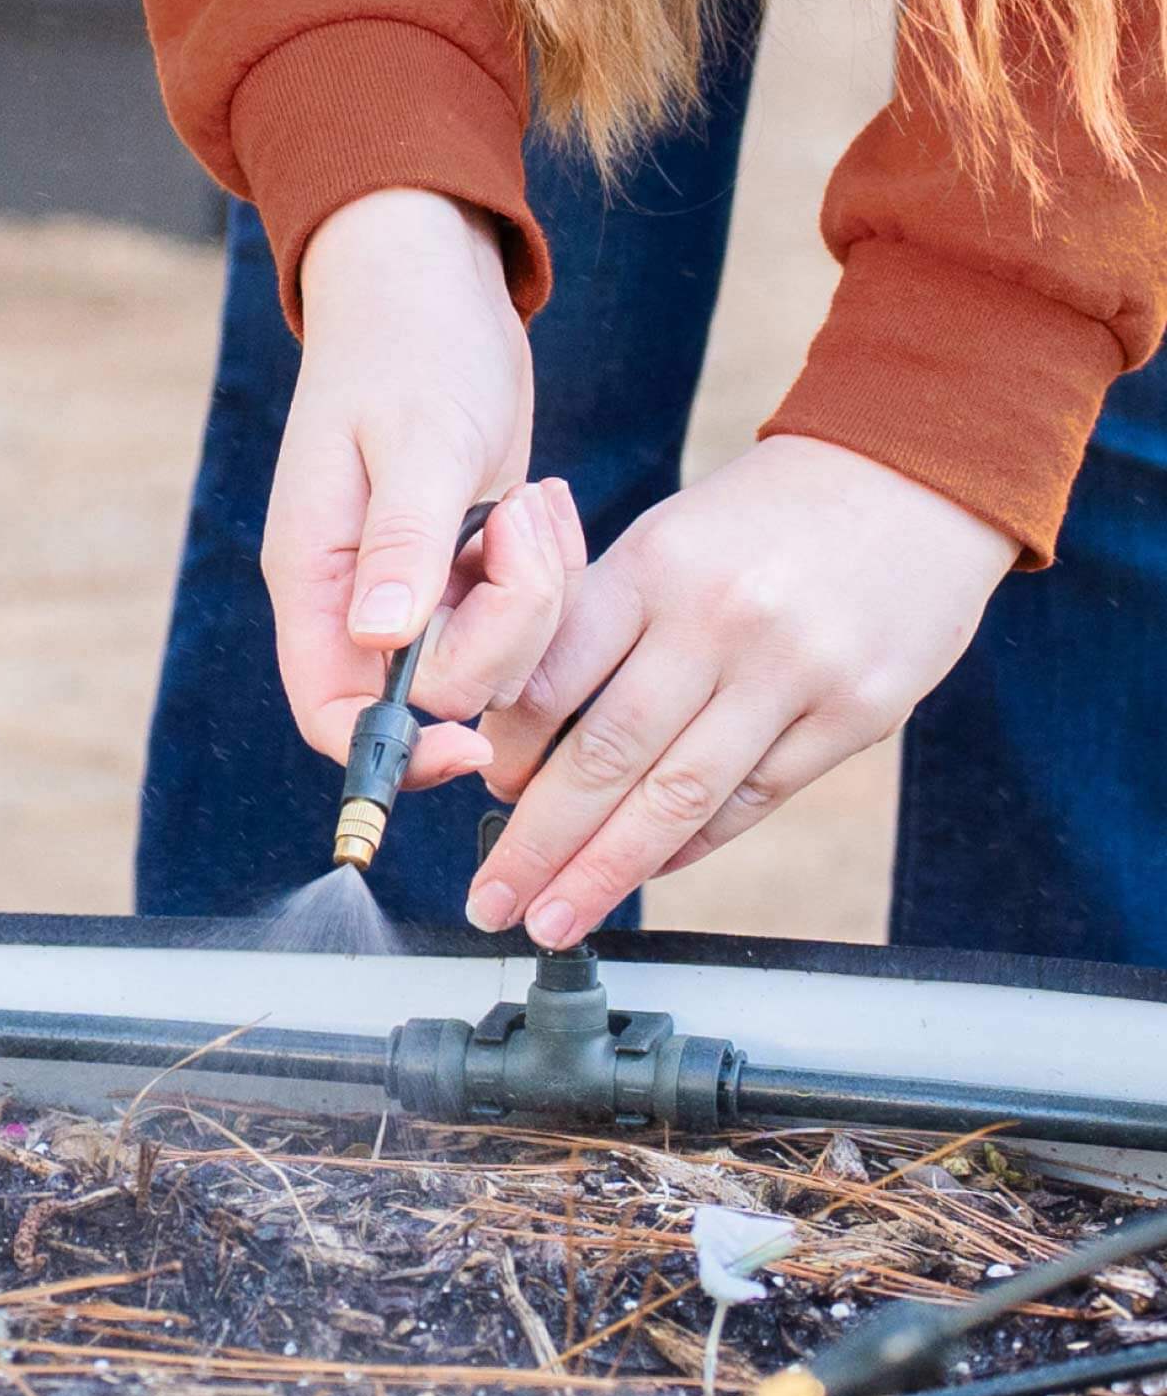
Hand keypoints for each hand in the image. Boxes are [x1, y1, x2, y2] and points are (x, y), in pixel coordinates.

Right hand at [268, 189, 584, 788]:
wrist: (433, 279)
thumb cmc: (411, 345)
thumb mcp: (417, 439)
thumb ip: (402, 545)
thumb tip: (382, 640)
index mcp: (317, 583)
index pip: (333, 718)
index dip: (395, 754)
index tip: (470, 743)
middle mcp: (359, 605)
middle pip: (438, 696)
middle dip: (504, 632)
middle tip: (518, 533)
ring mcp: (415, 594)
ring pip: (495, 665)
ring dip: (536, 597)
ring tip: (529, 503)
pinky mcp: (467, 575)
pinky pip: (525, 623)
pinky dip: (550, 576)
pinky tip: (537, 502)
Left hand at [468, 436, 1020, 944]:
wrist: (915, 475)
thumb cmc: (764, 519)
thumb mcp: (666, 538)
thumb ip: (597, 629)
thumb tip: (521, 743)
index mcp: (655, 566)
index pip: (552, 681)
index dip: (506, 755)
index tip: (481, 794)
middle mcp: (721, 620)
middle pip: (605, 757)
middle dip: (538, 845)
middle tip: (492, 901)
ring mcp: (794, 672)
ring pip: (676, 798)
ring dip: (603, 873)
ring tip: (553, 921)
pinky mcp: (855, 714)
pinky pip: (750, 802)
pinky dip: (688, 847)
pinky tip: (643, 872)